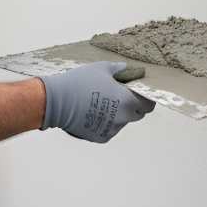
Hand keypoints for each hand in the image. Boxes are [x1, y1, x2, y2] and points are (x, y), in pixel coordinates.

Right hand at [39, 61, 154, 142]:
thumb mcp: (101, 68)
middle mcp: (122, 118)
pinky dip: (106, 123)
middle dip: (133, 106)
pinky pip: (109, 130)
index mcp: (127, 101)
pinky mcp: (100, 137)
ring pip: (122, 122)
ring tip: (102, 103)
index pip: (148, 104)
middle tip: (121, 96)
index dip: (146, 98)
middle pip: (137, 114)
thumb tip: (126, 68)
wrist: (57, 101)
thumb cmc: (80, 82)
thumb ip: (118, 69)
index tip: (140, 93)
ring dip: (118, 115)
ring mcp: (111, 130)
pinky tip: (93, 113)